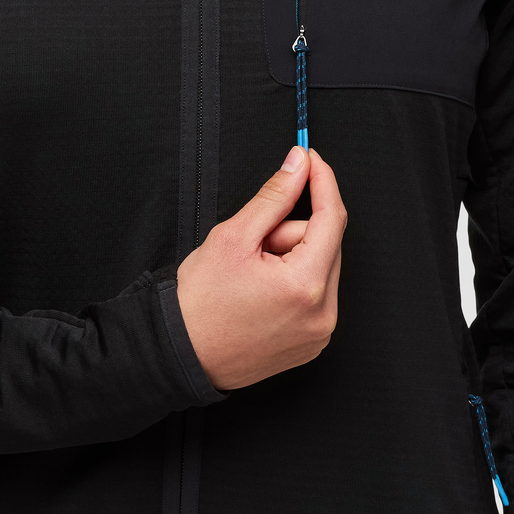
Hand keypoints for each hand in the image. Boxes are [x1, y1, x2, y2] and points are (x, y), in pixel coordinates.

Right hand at [176, 147, 346, 390]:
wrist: (181, 354)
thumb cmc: (200, 304)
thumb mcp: (234, 236)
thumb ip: (274, 196)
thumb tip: (299, 165)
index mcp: (306, 286)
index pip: (331, 218)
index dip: (322, 181)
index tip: (310, 159)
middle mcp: (323, 314)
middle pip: (325, 242)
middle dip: (291, 229)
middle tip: (254, 242)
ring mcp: (319, 332)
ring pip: (320, 266)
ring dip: (291, 256)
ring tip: (252, 272)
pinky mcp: (312, 341)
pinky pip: (315, 293)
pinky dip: (293, 280)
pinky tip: (261, 289)